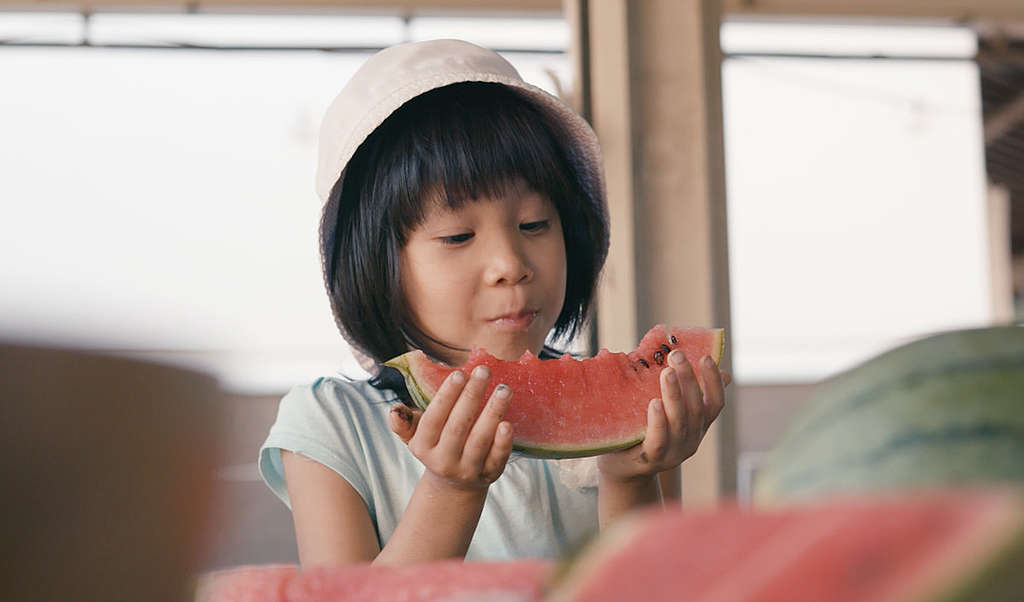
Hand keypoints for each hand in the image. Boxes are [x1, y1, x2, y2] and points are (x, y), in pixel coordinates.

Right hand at [387, 365, 513, 490]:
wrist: (454, 483)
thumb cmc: (436, 444)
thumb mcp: (416, 435)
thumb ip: (404, 421)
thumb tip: (394, 410)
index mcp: (423, 446)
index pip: (434, 418)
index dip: (447, 396)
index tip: (460, 373)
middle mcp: (443, 461)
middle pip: (458, 426)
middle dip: (472, 396)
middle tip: (484, 371)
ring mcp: (467, 470)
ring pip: (479, 440)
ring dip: (492, 412)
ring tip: (503, 389)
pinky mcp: (489, 475)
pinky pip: (496, 459)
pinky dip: (503, 442)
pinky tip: (508, 423)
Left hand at [598, 350, 729, 481]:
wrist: (620, 464)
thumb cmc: (642, 427)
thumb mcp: (664, 407)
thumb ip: (678, 387)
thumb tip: (692, 357)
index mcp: (698, 426)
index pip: (715, 404)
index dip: (713, 381)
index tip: (705, 357)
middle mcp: (691, 440)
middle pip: (696, 409)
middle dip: (689, 380)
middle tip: (676, 355)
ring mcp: (673, 453)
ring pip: (679, 423)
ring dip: (675, 395)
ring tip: (667, 372)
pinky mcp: (650, 460)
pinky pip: (658, 440)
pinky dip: (658, 421)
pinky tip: (654, 403)